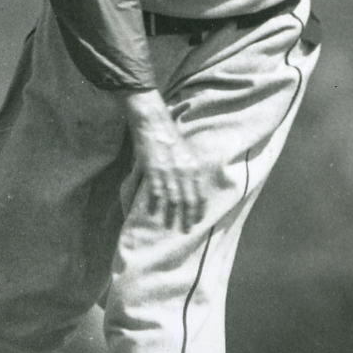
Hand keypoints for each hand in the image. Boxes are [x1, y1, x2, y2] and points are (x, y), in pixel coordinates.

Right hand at [123, 89, 205, 230]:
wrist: (154, 123)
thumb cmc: (169, 136)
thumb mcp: (186, 152)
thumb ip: (189, 168)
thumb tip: (193, 183)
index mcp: (192, 166)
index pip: (199, 193)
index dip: (199, 208)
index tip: (199, 220)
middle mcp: (183, 171)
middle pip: (188, 200)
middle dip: (188, 217)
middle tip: (188, 230)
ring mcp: (168, 172)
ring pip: (173, 199)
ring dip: (173, 215)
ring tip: (172, 227)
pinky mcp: (153, 170)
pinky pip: (156, 193)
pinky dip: (155, 205)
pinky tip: (154, 215)